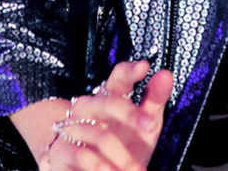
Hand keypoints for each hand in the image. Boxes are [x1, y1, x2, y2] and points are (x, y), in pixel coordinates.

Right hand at [11, 59, 173, 170]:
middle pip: (108, 102)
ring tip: (137, 169)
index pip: (119, 77)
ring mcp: (72, 128)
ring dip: (122, 155)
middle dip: (131, 114)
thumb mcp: (145, 125)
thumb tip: (166, 75)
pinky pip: (83, 156)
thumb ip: (155, 100)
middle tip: (150, 127)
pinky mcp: (61, 151)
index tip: (144, 66)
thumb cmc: (124, 144)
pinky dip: (103, 167)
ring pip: (99, 134)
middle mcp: (89, 107)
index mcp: (111, 96)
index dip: (130, 70)